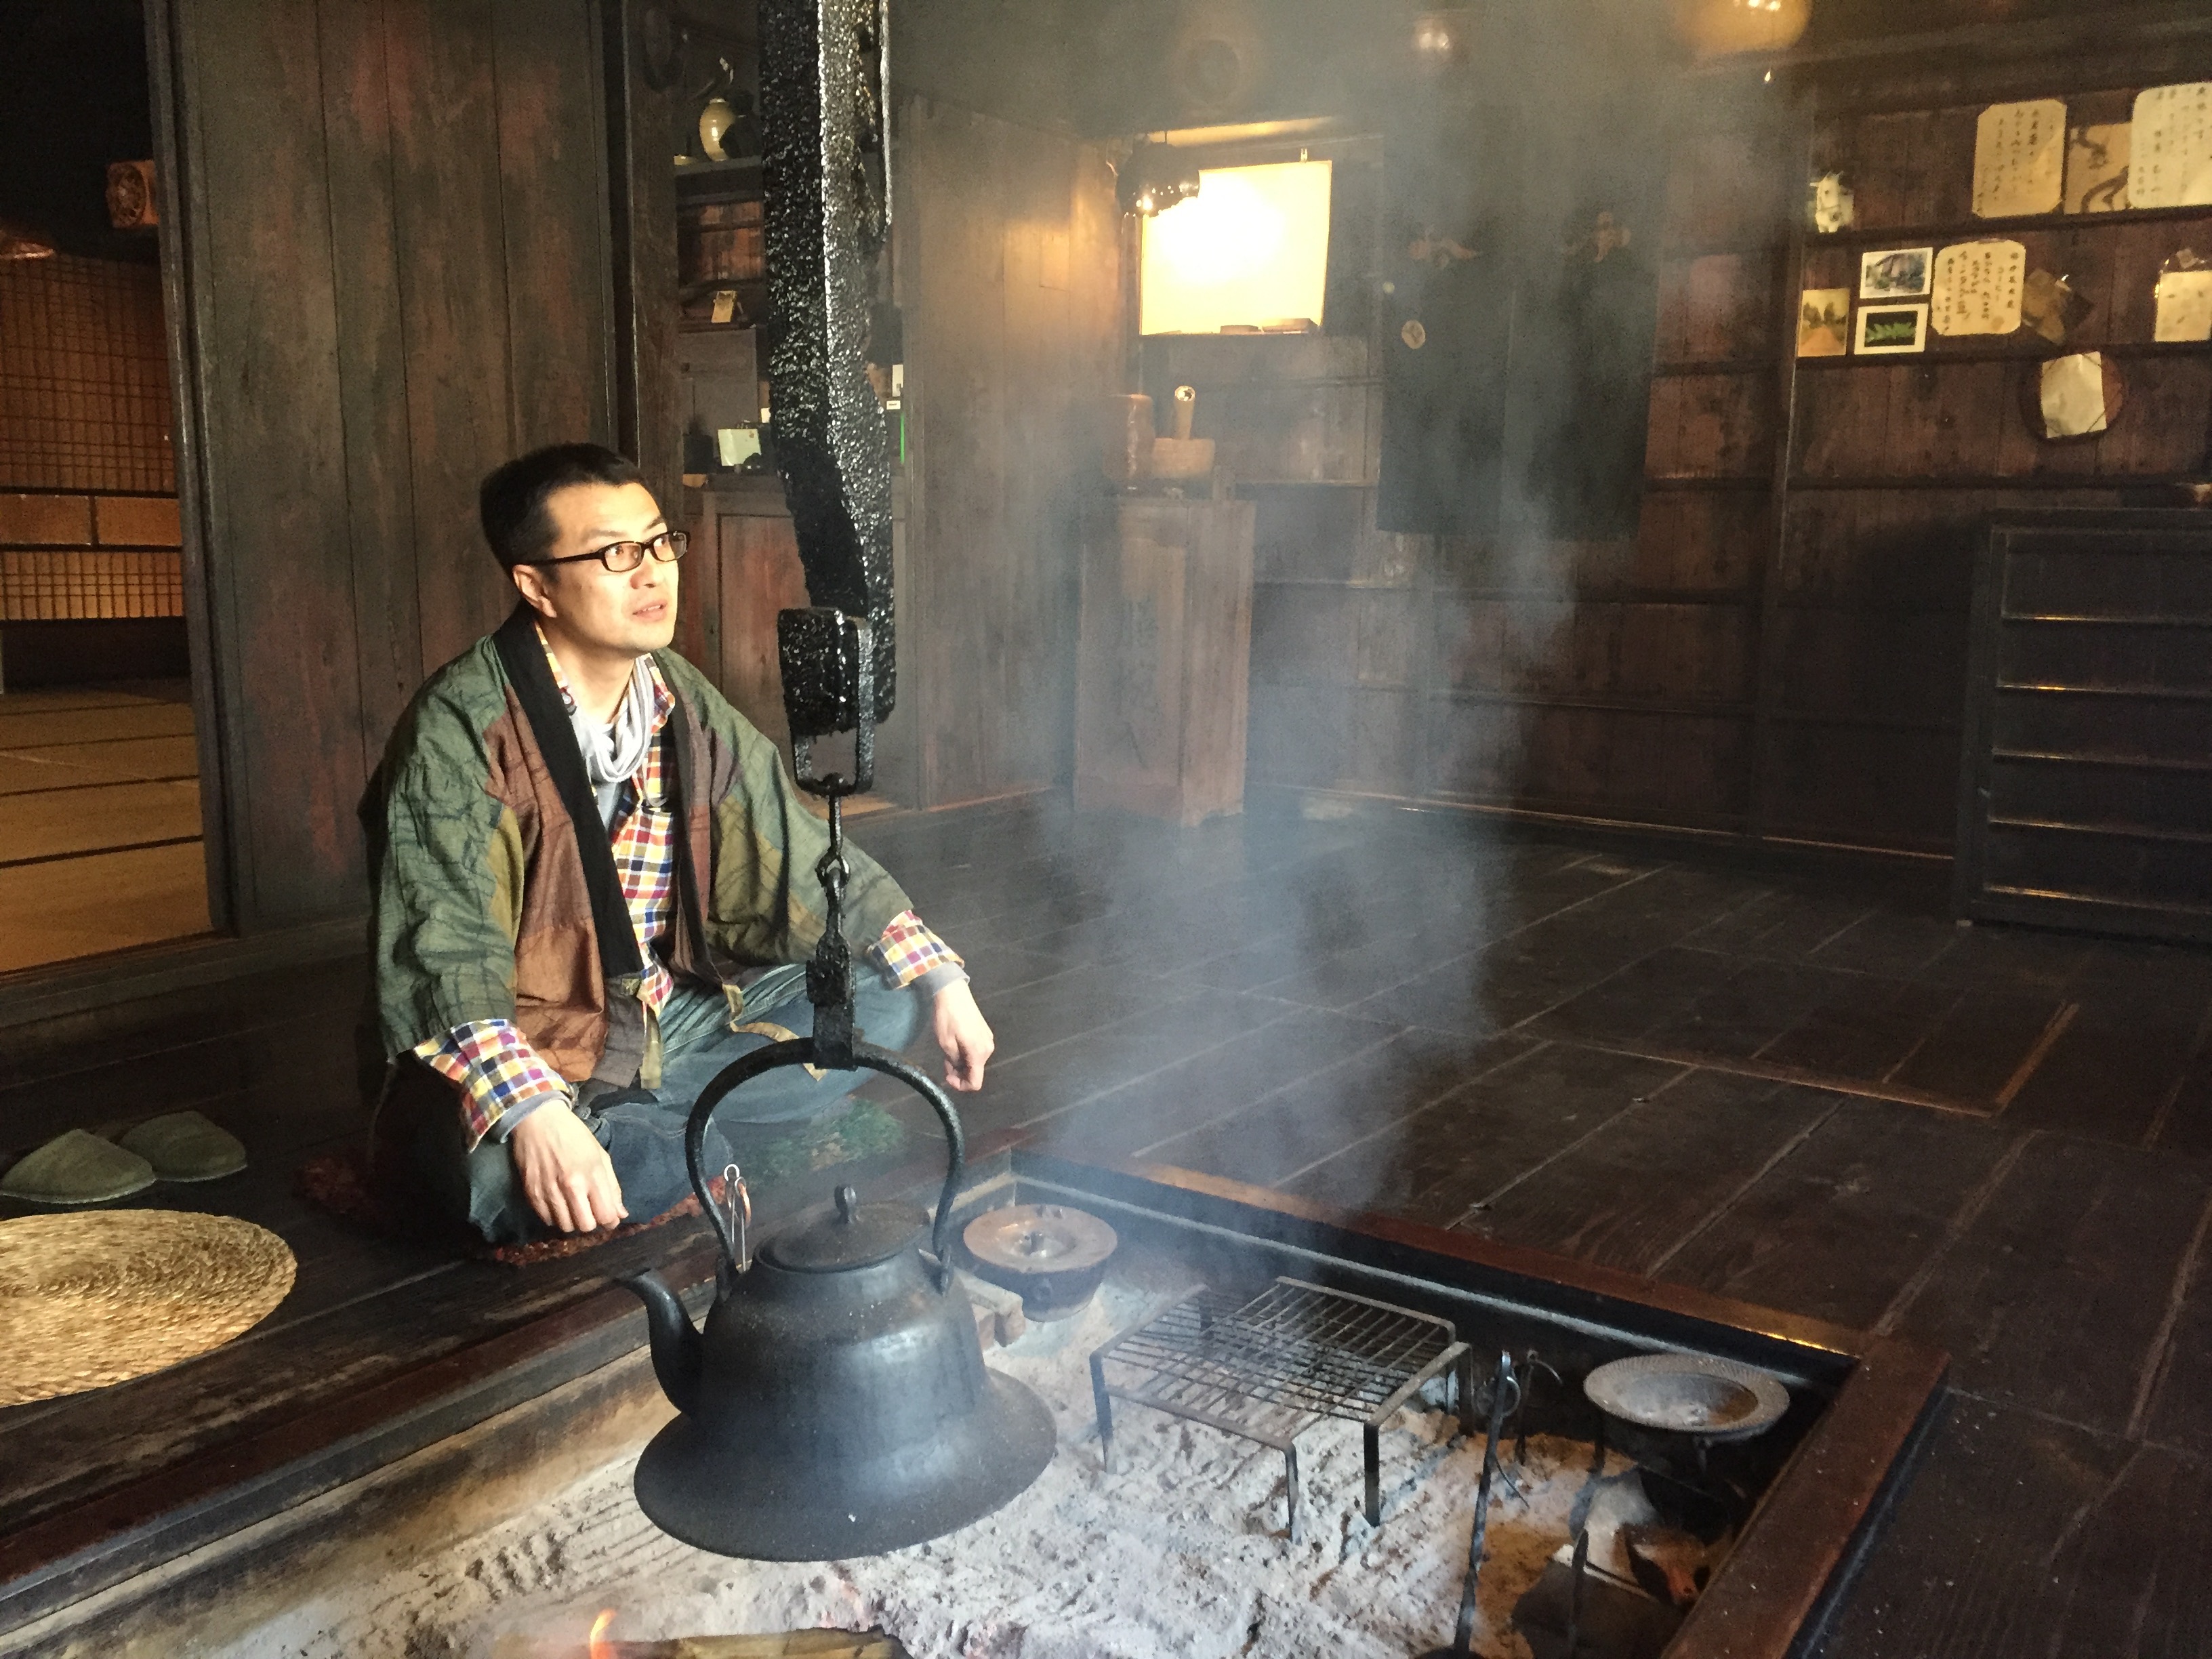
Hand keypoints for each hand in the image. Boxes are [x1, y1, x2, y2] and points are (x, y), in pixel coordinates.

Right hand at [508, 1102, 628, 1232]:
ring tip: (573, 1207)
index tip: (609, 1217)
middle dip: (592, 1223)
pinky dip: (554, 1216)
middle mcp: (571, 1187)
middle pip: (585, 1226)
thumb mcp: (600, 1155)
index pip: (606, 1216)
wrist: (539, 1120)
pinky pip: (546, 1220)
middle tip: (590, 1212)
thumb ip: (612, 1187)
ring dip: (572, 1221)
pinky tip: (558, 1203)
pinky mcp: (531, 1193)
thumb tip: (621, 1214)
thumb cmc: (574, 1135)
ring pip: (565, 1226)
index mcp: (592, 1175)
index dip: (610, 1221)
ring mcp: (549, 1191)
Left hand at [931, 980, 994, 1092]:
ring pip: (975, 1061)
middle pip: (976, 1072)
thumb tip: (957, 1069)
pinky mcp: (984, 1032)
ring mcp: (987, 1039)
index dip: (961, 1085)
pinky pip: (976, 1051)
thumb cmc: (947, 1017)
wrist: (953, 992)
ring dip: (962, 1063)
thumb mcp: (945, 1043)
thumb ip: (954, 1061)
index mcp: (978, 1053)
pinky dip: (965, 1053)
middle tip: (944, 1063)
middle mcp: (987, 1048)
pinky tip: (955, 1044)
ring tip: (947, 1052)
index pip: (975, 1082)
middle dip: (959, 1072)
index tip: (947, 1077)